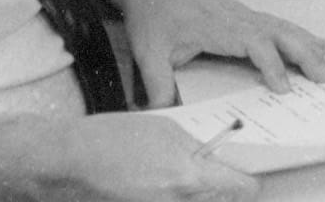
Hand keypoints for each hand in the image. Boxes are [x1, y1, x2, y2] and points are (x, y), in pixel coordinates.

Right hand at [41, 113, 257, 200]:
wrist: (72, 159)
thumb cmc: (115, 137)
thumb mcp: (166, 129)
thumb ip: (194, 148)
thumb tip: (212, 158)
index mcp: (187, 176)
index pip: (236, 187)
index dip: (247, 182)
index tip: (251, 178)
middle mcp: (176, 200)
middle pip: (215, 201)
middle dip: (220, 190)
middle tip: (221, 175)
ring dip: (197, 193)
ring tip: (179, 173)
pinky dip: (176, 196)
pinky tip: (161, 181)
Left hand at [112, 0, 324, 107]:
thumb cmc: (152, 13)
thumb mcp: (147, 51)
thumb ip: (157, 84)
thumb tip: (161, 115)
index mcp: (218, 26)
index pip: (254, 44)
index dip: (272, 65)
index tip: (284, 88)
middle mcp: (237, 18)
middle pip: (279, 34)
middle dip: (305, 55)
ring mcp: (243, 13)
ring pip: (283, 28)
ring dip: (308, 45)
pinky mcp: (243, 14)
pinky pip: (276, 24)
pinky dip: (299, 35)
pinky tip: (314, 42)